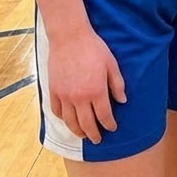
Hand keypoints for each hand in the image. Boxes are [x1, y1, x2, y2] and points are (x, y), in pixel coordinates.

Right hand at [47, 26, 126, 143]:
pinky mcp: (53, 91)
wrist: (69, 37)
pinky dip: (63, 119)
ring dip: (77, 131)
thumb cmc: (93, 48)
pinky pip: (56, 111)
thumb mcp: (111, 64)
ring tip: (83, 135)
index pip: (104, 115)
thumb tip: (122, 101)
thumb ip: (117, 84)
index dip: (109, 124)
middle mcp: (79, 97)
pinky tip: (68, 120)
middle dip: (93, 134)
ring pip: (70, 121)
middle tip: (97, 139)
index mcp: (96, 91)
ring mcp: (64, 95)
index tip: (112, 128)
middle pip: (86, 124)